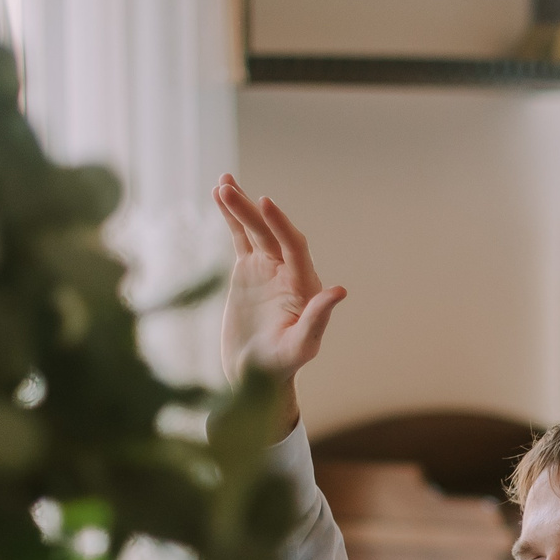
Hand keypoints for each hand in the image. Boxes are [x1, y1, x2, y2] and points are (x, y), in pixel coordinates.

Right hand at [214, 175, 346, 384]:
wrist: (255, 376)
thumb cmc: (282, 367)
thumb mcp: (300, 346)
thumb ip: (318, 318)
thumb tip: (340, 290)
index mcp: (304, 285)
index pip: (294, 246)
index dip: (280, 224)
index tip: (265, 203)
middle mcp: (288, 271)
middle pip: (270, 233)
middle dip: (251, 211)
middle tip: (230, 188)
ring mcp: (267, 268)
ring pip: (254, 230)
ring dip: (239, 207)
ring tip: (223, 183)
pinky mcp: (248, 270)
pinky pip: (240, 238)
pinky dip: (231, 218)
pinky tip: (219, 195)